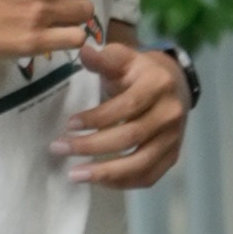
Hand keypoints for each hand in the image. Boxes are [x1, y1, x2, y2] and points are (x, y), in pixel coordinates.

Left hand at [58, 32, 191, 188]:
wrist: (174, 85)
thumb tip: (83, 51)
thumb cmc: (138, 73)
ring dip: (105, 172)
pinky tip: (97, 180)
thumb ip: (104, 58)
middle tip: (59, 148)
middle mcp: (170, 114)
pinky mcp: (172, 156)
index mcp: (158, 86)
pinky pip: (148, 177)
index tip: (68, 125)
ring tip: (74, 174)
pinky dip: (122, 182)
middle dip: (91, 146)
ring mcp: (173, 138)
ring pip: (140, 163)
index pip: (126, 106)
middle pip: (130, 137)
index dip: (97, 118)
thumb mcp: (123, 59)